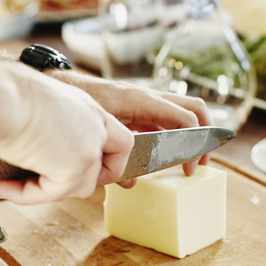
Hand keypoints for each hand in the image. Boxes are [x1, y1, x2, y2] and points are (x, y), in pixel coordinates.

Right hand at [0, 42, 132, 203]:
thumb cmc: (3, 92)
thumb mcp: (32, 106)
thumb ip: (43, 128)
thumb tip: (26, 146)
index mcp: (85, 107)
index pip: (116, 137)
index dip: (107, 158)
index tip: (89, 170)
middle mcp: (94, 125)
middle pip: (114, 163)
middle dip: (93, 181)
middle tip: (56, 188)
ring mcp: (88, 149)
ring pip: (78, 186)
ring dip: (44, 189)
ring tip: (10, 181)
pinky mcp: (74, 169)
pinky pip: (51, 194)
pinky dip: (24, 194)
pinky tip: (0, 185)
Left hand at [47, 69, 212, 178]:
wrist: (60, 83)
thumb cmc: (77, 100)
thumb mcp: (98, 128)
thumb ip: (114, 155)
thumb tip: (131, 183)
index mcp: (142, 99)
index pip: (186, 118)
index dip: (194, 145)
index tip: (189, 168)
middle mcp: (148, 97)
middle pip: (194, 108)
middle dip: (205, 135)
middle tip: (202, 163)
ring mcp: (144, 101)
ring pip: (181, 113)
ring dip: (189, 136)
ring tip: (189, 162)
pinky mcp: (136, 108)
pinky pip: (162, 120)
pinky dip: (169, 137)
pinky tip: (161, 158)